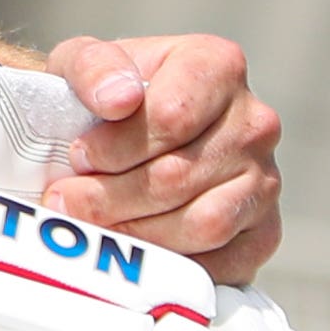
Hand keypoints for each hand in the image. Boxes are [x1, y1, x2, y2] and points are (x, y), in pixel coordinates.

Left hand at [41, 34, 281, 282]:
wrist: (121, 138)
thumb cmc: (103, 99)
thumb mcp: (82, 63)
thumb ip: (93, 68)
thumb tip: (118, 98)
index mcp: (217, 66)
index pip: (171, 117)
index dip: (115, 146)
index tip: (78, 156)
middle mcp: (254, 122)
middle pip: (179, 175)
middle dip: (110, 197)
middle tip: (65, 203)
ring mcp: (264, 181)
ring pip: (203, 224)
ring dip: (136, 234)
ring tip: (92, 228)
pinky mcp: (263, 234)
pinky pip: (222, 264)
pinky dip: (172, 267)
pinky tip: (132, 254)